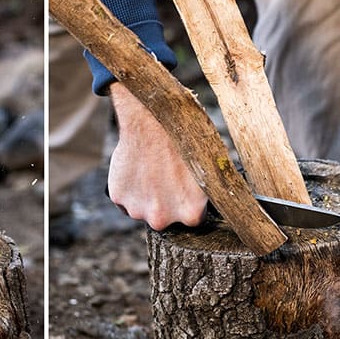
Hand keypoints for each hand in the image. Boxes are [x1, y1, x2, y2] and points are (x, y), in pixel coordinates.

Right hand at [107, 84, 209, 229]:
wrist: (153, 120)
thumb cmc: (186, 138)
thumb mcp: (210, 168)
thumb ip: (210, 192)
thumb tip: (221, 198)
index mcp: (191, 214)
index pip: (192, 218)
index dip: (189, 202)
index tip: (186, 189)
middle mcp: (163, 218)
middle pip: (165, 218)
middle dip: (166, 202)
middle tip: (167, 177)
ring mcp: (137, 210)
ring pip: (143, 209)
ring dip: (146, 196)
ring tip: (153, 168)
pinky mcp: (118, 198)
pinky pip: (125, 199)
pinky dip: (130, 188)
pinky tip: (138, 168)